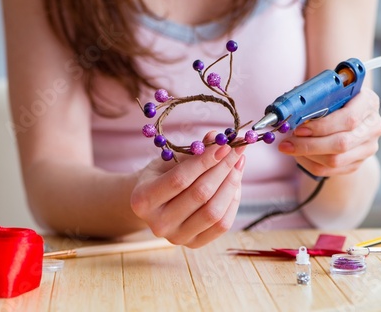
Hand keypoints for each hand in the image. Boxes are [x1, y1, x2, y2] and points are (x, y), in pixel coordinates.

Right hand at [130, 133, 245, 247]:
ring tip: (238, 164)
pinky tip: (235, 184)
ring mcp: (176, 237)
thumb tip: (217, 136)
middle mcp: (158, 224)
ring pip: (214, 212)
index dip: (205, 161)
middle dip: (223, 168)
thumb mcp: (169, 160)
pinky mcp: (194, 244)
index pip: (180, 179)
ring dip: (231, 184)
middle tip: (237, 150)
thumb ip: (192, 151)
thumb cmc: (160, 176)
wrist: (152, 205)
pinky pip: (222, 225)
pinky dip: (233, 202)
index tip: (224, 144)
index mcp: (143, 200)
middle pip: (200, 195)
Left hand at [278, 87, 380, 176]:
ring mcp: (367, 147)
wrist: (348, 115)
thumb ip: (315, 98)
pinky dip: (309, 164)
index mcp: (368, 102)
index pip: (349, 119)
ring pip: (335, 160)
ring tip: (291, 147)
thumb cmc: (334, 99)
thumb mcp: (328, 91)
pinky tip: (299, 155)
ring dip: (307, 155)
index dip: (322, 126)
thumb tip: (291, 110)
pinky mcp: (357, 163)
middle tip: (287, 143)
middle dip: (309, 145)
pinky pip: (330, 170)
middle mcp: (373, 126)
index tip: (299, 128)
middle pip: (341, 143)